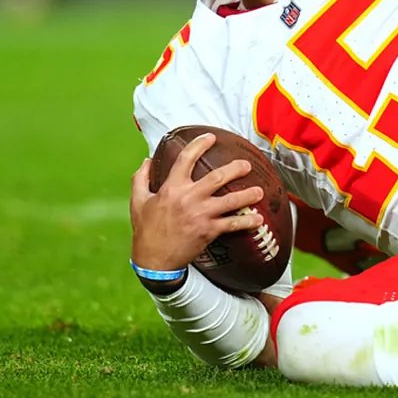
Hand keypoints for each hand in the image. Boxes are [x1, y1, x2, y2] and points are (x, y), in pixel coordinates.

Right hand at [129, 133, 264, 270]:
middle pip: (218, 177)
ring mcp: (201, 215)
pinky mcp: (209, 231)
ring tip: (259, 191)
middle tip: (246, 166)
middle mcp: (189, 198)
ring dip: (248, 195)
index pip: (186, 159)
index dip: (199, 145)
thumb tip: (146, 160)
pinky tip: (258, 219)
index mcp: (171, 188)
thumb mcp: (137, 201)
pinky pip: (233, 224)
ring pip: (231, 201)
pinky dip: (247, 222)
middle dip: (236, 169)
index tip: (211, 137)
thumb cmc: (146, 230)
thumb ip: (140, 178)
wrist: (154, 261)